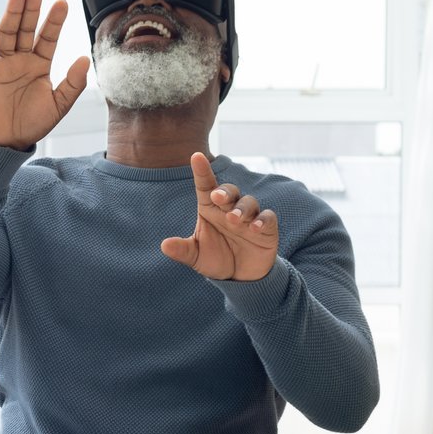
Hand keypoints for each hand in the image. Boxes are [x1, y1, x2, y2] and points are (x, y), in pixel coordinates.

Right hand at [0, 0, 91, 149]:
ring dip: (12, 13)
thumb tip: (86, 58)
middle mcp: (21, 59)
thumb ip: (73, 83)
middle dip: (31, 8)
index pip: (48, 37)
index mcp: (39, 64)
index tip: (63, 2)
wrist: (6, 142)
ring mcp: (1, 63)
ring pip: (6, 32)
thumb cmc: (32, 124)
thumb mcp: (59, 105)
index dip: (55, 20)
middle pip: (26, 28)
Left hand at [161, 153, 280, 280]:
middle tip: (217, 197)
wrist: (240, 277)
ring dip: (241, 208)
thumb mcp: (196, 256)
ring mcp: (250, 216)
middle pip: (229, 191)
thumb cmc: (216, 259)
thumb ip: (182, 250)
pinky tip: (255, 227)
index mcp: (210, 209)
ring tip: (234, 219)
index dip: (202, 170)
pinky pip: (267, 217)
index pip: (205, 185)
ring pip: (248, 202)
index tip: (196, 156)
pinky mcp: (266, 227)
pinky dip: (262, 220)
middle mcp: (230, 208)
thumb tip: (164, 245)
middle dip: (225, 191)